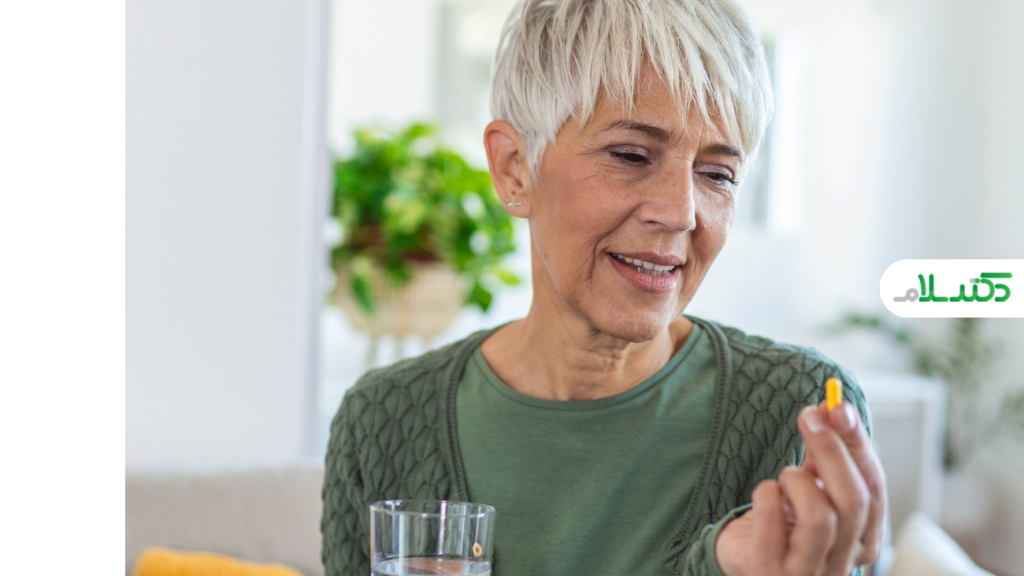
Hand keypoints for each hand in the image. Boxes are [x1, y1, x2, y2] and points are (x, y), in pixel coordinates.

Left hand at [715, 401, 885, 575]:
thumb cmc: (785, 525)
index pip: (874, 488)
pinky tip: (765, 492)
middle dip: (831, 450)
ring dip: (798, 481)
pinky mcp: (766, 568)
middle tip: (808, 417)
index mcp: (862, 541)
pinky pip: (772, 520)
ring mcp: (805, 572)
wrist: (745, 561)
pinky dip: (767, 493)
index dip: (857, 444)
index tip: (840, 407)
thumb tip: (834, 406)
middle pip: (852, 500)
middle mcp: (841, 563)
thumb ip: (825, 455)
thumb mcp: (812, 490)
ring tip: (784, 478)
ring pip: (820, 516)